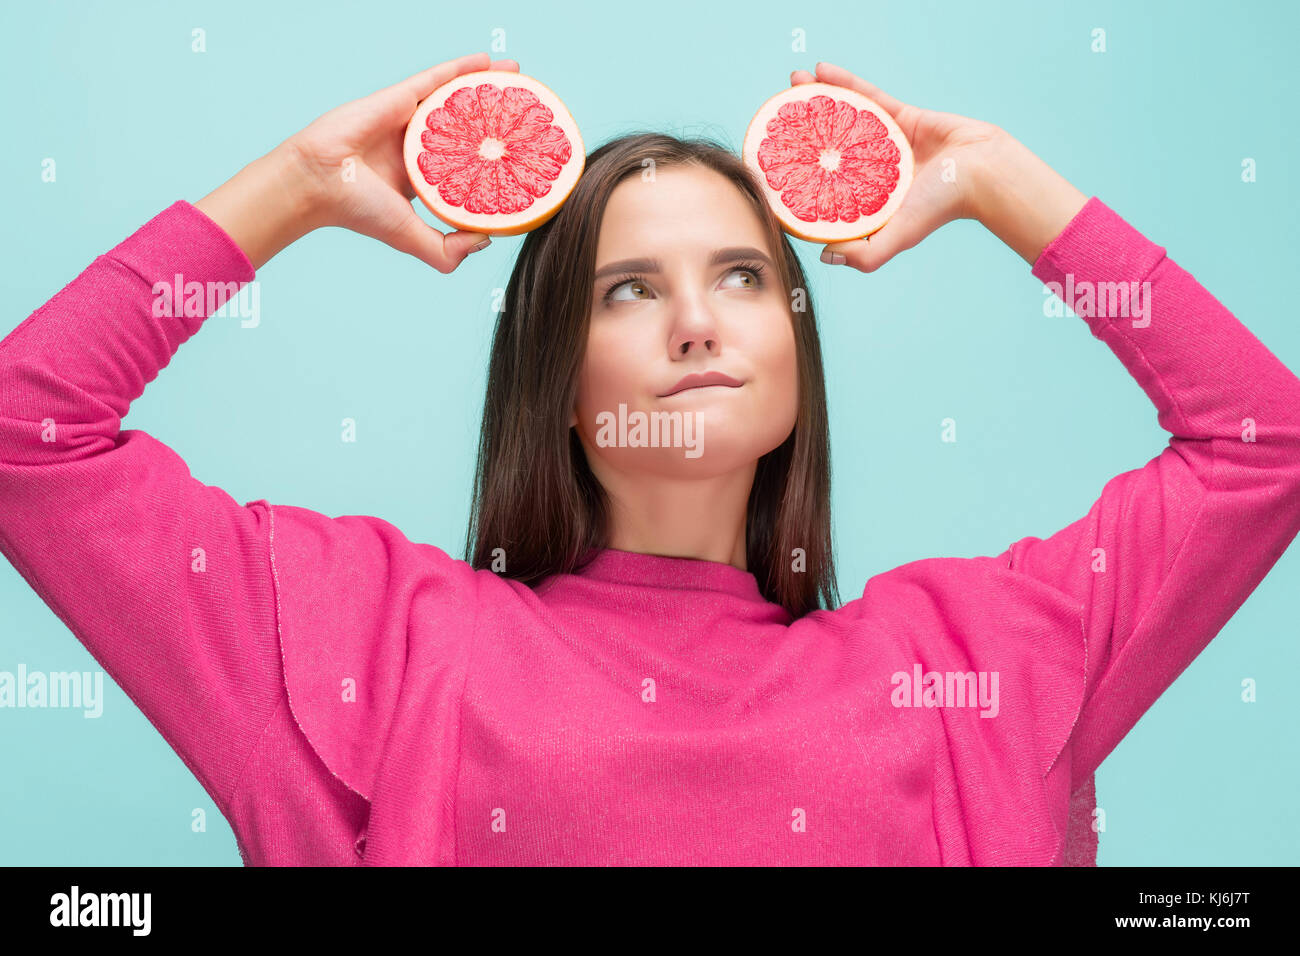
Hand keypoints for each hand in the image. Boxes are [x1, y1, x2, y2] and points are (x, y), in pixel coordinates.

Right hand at [284, 51, 517, 271]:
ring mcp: (409, 120)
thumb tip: (488, 240)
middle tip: (527, 113)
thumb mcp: (411, 238)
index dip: (491, 163)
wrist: (317, 181)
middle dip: (496, 120)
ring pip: (456, 99)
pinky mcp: (400, 97)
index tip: (522, 159)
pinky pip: (437, 77)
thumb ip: (447, 251)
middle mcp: (417, 147)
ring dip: (486, 87)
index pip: (464, 167)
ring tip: (519, 78)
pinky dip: (462, 68)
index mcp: (420, 179)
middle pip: (466, 129)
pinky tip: (488, 61)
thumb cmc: (357, 210)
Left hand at [790, 61, 1004, 272]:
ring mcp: (884, 142)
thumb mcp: (898, 236)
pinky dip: (845, 82)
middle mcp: (871, 171)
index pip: (823, 188)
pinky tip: (822, 70)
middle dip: (800, 131)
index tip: (772, 165)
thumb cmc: (941, 208)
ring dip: (817, 98)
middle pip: (827, 149)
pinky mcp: (900, 117)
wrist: (982, 172)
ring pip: (843, 117)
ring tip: (792, 83)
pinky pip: (868, 96)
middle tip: (775, 117)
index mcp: (867, 199)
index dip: (797, 178)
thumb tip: (826, 256)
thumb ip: (865, 254)